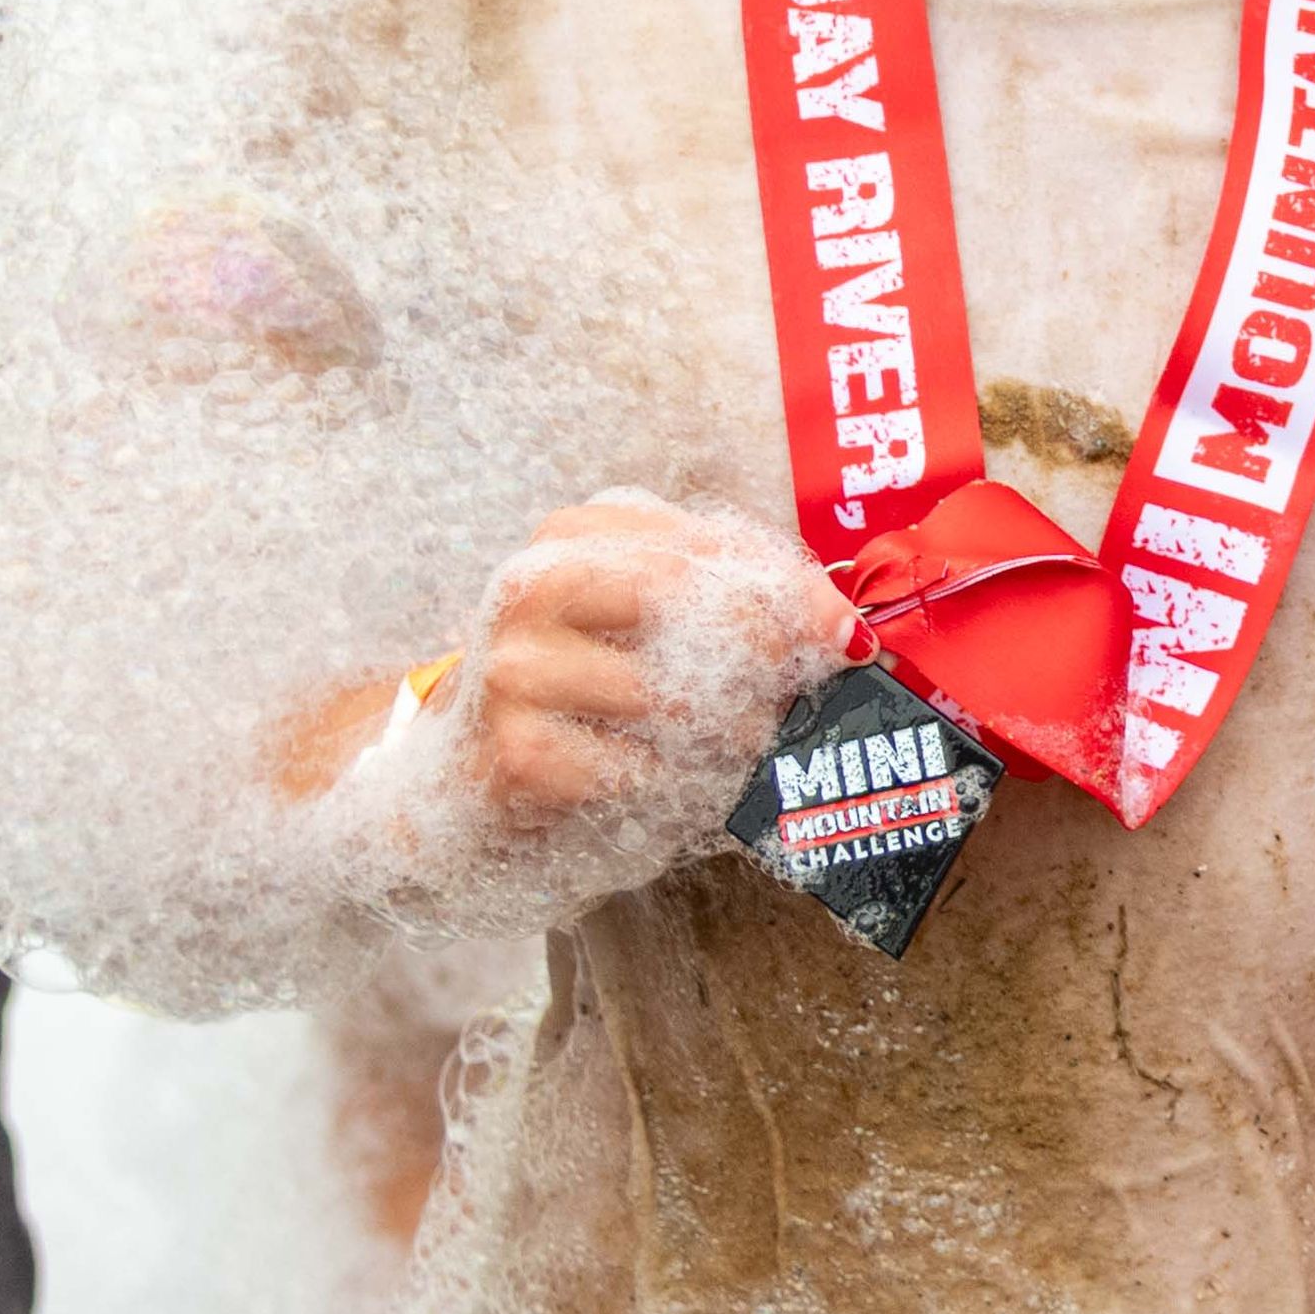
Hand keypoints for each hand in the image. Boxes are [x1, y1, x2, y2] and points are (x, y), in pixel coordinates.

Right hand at [465, 499, 825, 831]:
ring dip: (729, 729)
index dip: (788, 589)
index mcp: (577, 532)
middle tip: (799, 690)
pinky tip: (670, 780)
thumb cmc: (587, 690)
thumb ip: (735, 604)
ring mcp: (515, 666)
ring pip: (667, 693)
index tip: (844, 634)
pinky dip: (675, 781)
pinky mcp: (515, 749)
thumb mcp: (650, 624)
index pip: (703, 544)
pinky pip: (637, 766)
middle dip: (763, 648)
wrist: (470, 774)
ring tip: (740, 741)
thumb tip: (845, 631)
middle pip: (684, 597)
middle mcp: (535, 584)